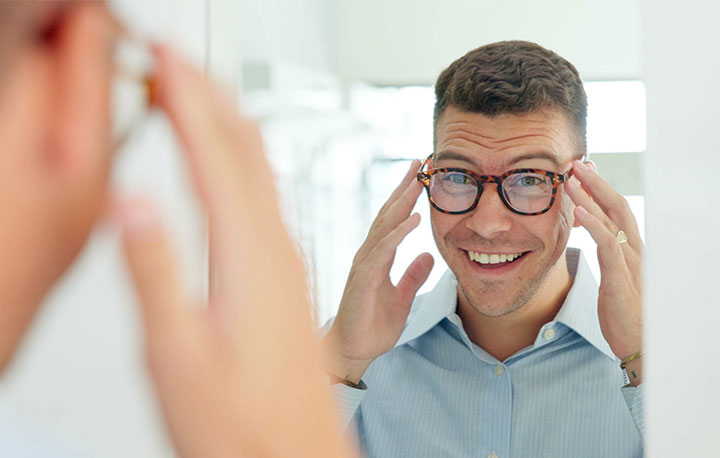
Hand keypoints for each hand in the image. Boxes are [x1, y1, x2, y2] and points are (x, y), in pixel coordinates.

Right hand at [118, 46, 352, 457]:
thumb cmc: (242, 427)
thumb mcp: (180, 358)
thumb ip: (156, 275)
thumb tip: (132, 200)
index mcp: (250, 258)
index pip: (216, 156)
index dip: (188, 101)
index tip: (164, 59)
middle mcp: (277, 249)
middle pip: (246, 149)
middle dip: (211, 96)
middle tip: (176, 59)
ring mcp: (287, 262)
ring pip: (260, 170)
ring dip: (228, 123)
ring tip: (197, 93)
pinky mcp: (286, 278)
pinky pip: (267, 198)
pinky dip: (242, 162)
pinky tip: (232, 166)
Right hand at [325, 163, 433, 383]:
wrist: (353, 351)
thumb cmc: (372, 325)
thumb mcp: (402, 297)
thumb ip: (413, 276)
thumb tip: (429, 256)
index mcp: (378, 257)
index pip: (392, 220)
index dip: (405, 197)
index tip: (420, 176)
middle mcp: (368, 255)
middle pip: (386, 214)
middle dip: (402, 188)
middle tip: (418, 163)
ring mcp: (364, 264)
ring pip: (383, 226)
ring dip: (400, 203)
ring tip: (417, 182)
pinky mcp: (363, 279)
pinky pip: (381, 251)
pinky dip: (397, 234)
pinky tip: (412, 220)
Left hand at [565, 160, 642, 383]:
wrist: (641, 346)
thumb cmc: (625, 315)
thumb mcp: (612, 279)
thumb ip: (606, 257)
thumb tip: (594, 238)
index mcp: (631, 250)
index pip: (617, 211)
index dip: (600, 190)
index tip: (582, 172)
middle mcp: (634, 251)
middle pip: (617, 206)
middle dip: (596, 182)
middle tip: (576, 163)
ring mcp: (630, 262)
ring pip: (612, 219)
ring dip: (590, 195)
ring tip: (570, 178)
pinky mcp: (622, 277)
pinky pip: (608, 244)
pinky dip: (594, 223)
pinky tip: (578, 210)